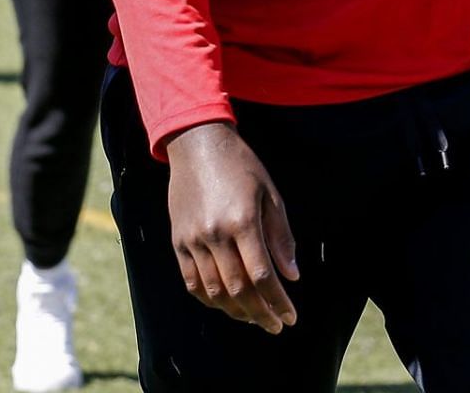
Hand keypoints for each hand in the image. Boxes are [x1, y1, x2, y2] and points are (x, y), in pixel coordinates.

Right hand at [164, 121, 297, 332]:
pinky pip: (191, 281)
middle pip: (239, 290)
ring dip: (236, 311)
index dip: (278, 302)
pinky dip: (208, 299)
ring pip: (214, 291)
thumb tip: (291, 275)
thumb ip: (281, 236)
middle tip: (275, 325)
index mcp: (242, 221)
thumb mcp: (270, 194)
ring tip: (253, 318)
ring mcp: (192, 239)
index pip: (263, 276)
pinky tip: (224, 304)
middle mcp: (215, 234)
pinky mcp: (178, 240)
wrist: (196, 143)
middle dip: (260, 314)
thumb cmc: (240, 166)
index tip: (290, 317)